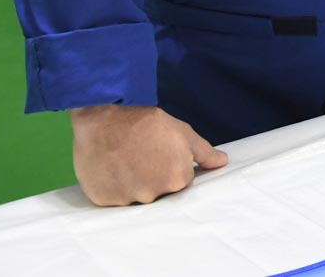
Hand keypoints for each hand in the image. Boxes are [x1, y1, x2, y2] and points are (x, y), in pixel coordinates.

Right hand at [69, 104, 226, 205]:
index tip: (160, 152)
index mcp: (177, 179)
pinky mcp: (105, 202)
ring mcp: (128, 200)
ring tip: (126, 159)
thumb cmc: (144, 124)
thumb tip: (222, 162)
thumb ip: (204, 152)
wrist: (102, 122)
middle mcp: (154, 195)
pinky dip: (115, 186)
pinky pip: (115, 198)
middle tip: (143, 154)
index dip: (172, 163)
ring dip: (134, 182)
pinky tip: (112, 167)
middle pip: (160, 190)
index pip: (182, 179)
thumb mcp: (181, 132)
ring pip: (137, 195)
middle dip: (155, 175)